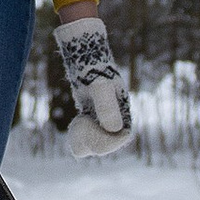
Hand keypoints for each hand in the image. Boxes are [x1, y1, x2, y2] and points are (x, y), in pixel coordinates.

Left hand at [54, 14, 133, 157]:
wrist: (83, 52)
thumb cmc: (94, 68)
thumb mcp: (100, 87)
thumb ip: (106, 107)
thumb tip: (113, 129)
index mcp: (122, 106)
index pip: (122, 134)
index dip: (111, 144)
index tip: (96, 146)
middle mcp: (115, 109)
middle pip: (110, 136)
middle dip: (97, 142)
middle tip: (84, 143)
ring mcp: (103, 109)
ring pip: (99, 132)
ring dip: (89, 138)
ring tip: (78, 133)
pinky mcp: (91, 107)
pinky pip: (90, 126)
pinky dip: (82, 130)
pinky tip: (76, 123)